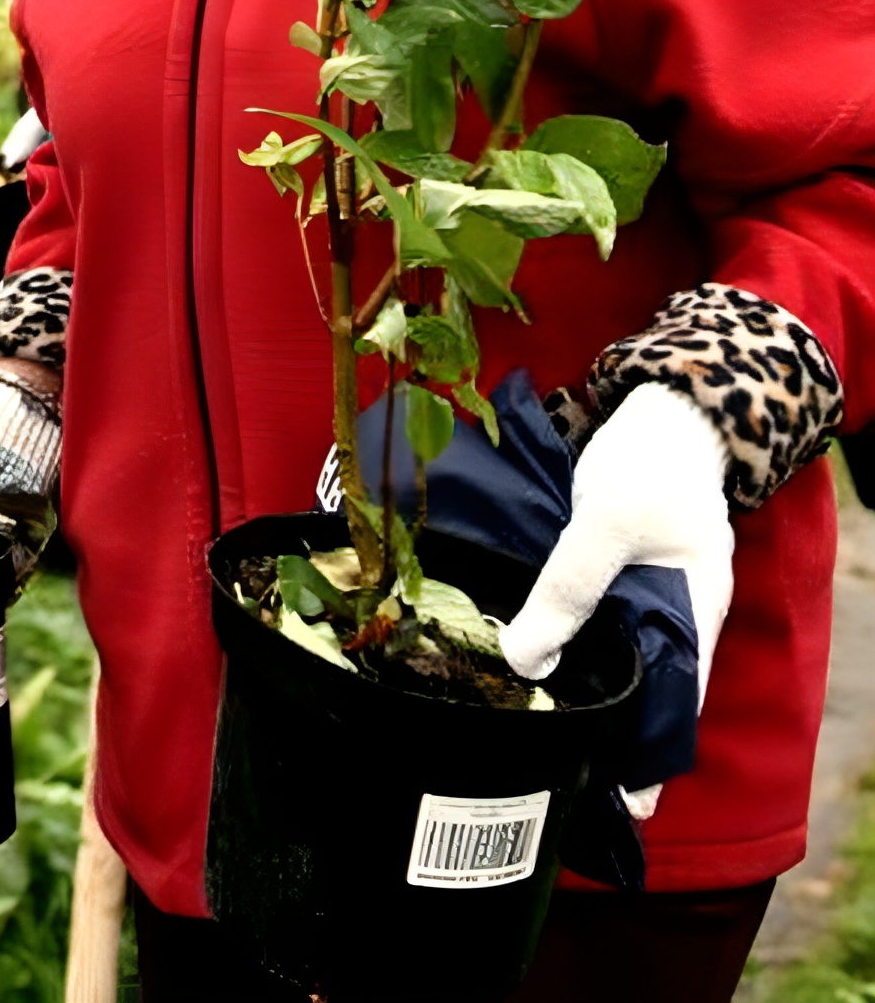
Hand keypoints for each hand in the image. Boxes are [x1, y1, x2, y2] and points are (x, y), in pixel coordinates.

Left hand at [499, 382, 733, 808]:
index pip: (671, 707)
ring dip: (566, 682)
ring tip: (516, 725)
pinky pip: (579, 616)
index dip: (643, 756)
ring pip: (602, 654)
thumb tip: (524, 659)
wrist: (661, 401)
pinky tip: (511, 655)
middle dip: (597, 728)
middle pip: (634, 688)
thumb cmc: (652, 460)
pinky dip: (553, 637)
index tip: (614, 803)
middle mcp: (669, 614)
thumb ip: (570, 585)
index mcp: (693, 615)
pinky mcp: (603, 568)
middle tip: (545, 770)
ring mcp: (637, 591)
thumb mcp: (610, 519)